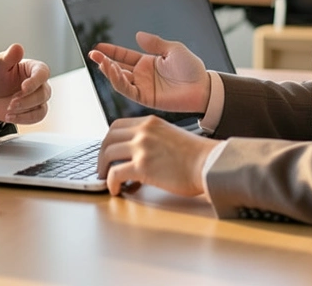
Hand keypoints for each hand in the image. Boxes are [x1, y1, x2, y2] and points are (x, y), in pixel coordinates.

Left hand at [0, 44, 50, 123]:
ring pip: (42, 107)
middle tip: (11, 103)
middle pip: (43, 93)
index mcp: (34, 68)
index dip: (35, 81)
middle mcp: (40, 83)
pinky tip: (9, 116)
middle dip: (26, 100)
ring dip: (24, 111)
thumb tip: (18, 47)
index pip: (42, 73)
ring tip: (8, 110)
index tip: (23, 88)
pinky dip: (23, 119)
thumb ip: (8, 57)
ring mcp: (39, 98)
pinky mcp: (35, 111)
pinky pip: (37, 117)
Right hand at [88, 31, 209, 113]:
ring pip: (120, 79)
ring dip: (109, 71)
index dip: (111, 51)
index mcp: (147, 62)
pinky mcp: (146, 98)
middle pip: (118, 68)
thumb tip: (137, 35)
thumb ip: (155, 43)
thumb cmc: (191, 68)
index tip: (98, 46)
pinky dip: (119, 81)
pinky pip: (128, 90)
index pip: (124, 56)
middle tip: (93, 54)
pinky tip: (114, 72)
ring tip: (102, 62)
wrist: (203, 87)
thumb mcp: (173, 49)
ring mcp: (143, 87)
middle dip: (104, 61)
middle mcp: (142, 75)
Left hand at [98, 116, 217, 196]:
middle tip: (102, 167)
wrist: (210, 164)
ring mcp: (141, 148)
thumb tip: (139, 154)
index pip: (117, 126)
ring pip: (107, 154)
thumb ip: (153, 138)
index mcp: (150, 122)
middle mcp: (143, 131)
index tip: (108, 151)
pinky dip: (111, 182)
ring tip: (106, 180)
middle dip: (101, 154)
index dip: (109, 140)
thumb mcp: (171, 135)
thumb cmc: (196, 156)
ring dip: (103, 168)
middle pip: (108, 138)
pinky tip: (116, 190)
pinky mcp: (142, 166)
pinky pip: (115, 173)